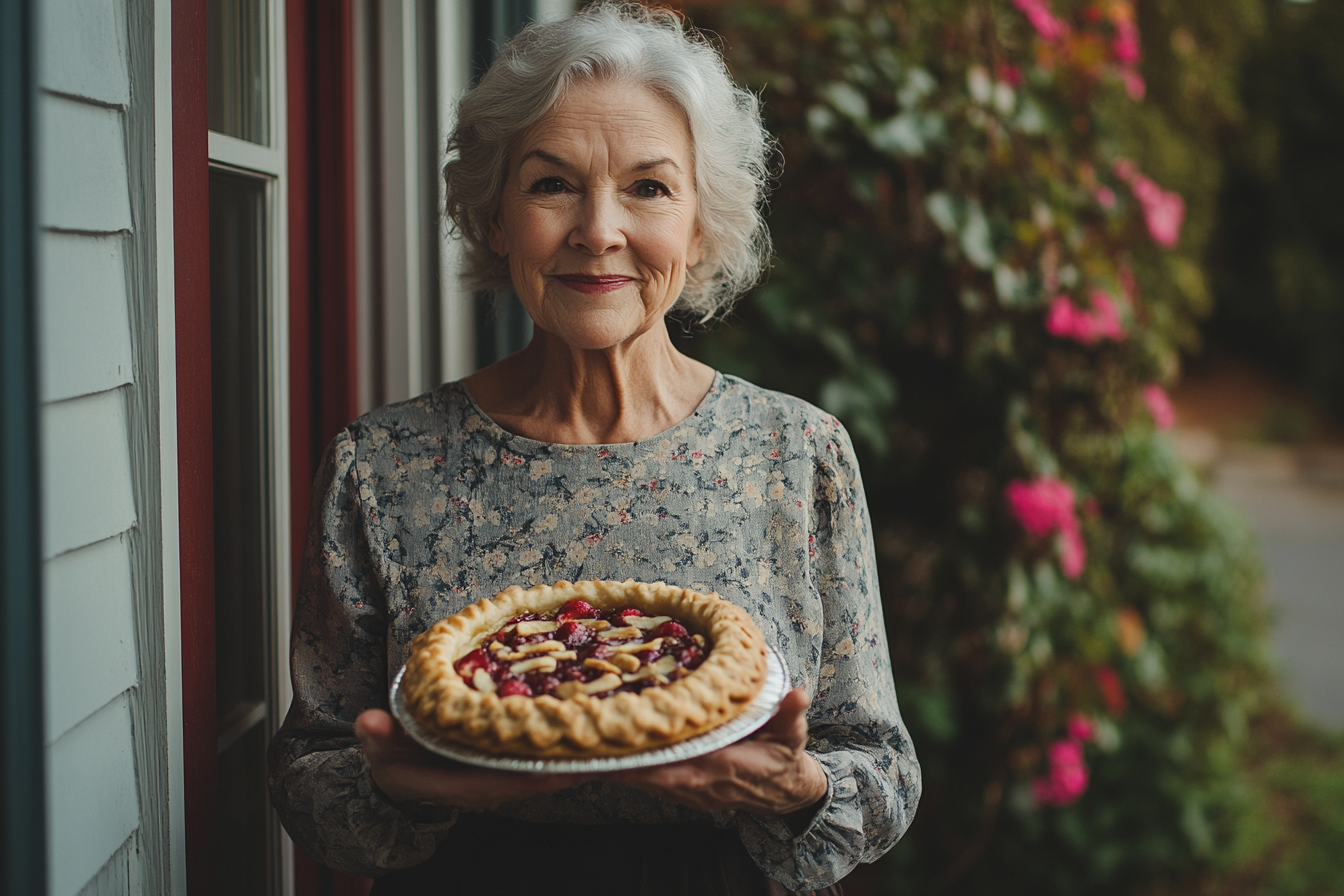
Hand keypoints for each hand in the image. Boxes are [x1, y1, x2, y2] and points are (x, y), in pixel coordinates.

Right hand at [355, 709, 591, 809]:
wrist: (401, 777)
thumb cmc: (394, 763)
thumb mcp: (381, 751)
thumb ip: (379, 737)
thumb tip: (369, 722)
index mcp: (466, 784)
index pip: (510, 780)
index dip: (540, 770)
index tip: (570, 758)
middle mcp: (494, 782)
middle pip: (542, 773)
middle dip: (574, 757)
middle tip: (611, 734)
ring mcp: (505, 773)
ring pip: (548, 763)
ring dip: (577, 746)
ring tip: (614, 721)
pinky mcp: (512, 761)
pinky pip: (544, 750)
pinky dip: (566, 737)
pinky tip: (592, 714)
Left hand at [603, 688, 827, 815]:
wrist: (784, 793)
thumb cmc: (784, 760)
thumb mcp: (793, 736)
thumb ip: (790, 715)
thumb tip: (798, 694)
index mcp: (718, 769)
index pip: (673, 766)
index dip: (643, 757)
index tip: (617, 741)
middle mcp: (694, 783)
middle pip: (645, 773)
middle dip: (615, 757)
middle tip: (582, 734)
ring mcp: (684, 788)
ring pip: (641, 777)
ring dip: (615, 761)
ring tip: (582, 739)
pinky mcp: (679, 786)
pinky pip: (646, 777)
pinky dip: (625, 765)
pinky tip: (604, 748)